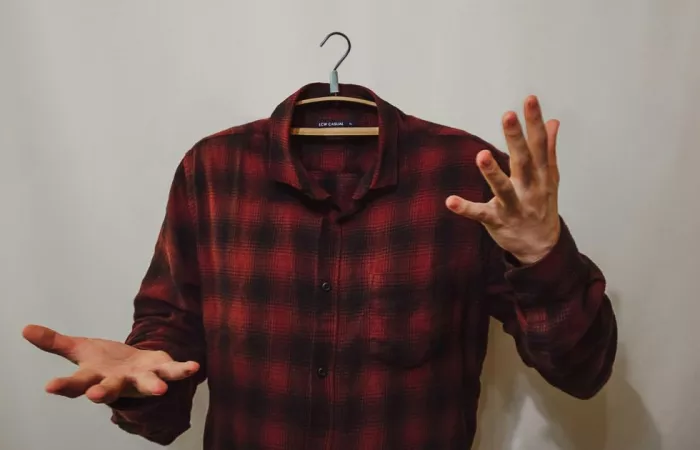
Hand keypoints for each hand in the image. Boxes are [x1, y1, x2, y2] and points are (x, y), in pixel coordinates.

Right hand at [22, 324, 198, 403]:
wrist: (135, 368)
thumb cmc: (106, 362)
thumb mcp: (80, 349)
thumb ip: (55, 342)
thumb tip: (25, 328)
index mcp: (95, 378)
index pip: (76, 384)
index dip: (64, 386)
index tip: (50, 386)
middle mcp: (118, 383)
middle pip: (108, 390)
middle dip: (102, 393)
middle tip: (94, 396)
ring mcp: (141, 379)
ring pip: (145, 386)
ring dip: (152, 387)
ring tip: (161, 390)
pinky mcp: (161, 371)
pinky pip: (174, 371)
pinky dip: (183, 370)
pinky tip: (194, 367)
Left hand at [446, 95, 560, 263]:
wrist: (542, 247)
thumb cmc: (542, 207)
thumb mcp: (550, 178)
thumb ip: (548, 150)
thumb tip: (553, 122)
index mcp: (541, 175)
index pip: (539, 144)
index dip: (534, 122)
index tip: (530, 100)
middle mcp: (530, 188)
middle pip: (523, 161)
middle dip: (515, 138)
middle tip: (508, 115)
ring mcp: (514, 206)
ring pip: (503, 188)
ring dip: (492, 172)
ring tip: (481, 155)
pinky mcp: (497, 221)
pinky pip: (480, 214)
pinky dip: (465, 208)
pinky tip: (450, 201)